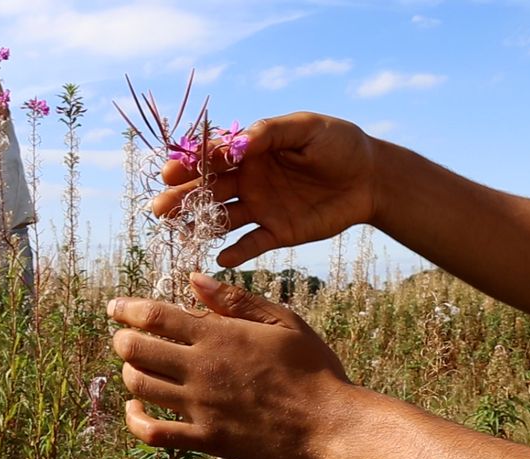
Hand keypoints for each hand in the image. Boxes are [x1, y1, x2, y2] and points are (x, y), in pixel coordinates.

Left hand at [108, 273, 352, 458]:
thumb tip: (195, 280)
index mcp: (219, 336)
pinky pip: (153, 433)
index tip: (115, 307)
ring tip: (137, 367)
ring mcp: (200, 407)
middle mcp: (201, 370)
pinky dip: (135, 420)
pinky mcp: (206, 440)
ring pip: (139, 387)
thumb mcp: (283, 322)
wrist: (330, 426)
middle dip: (122, 339)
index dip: (127, 308)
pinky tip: (136, 409)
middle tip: (124, 337)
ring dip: (130, 373)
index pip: (155, 316)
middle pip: (136, 349)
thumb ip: (236, 300)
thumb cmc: (314, 369)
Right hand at [152, 113, 377, 267]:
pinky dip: (236, 253)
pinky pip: (251, 244)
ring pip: (222, 218)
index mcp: (251, 152)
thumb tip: (239, 143)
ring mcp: (261, 207)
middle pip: (208, 190)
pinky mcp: (278, 232)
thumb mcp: (307, 128)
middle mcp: (250, 180)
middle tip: (159, 208)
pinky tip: (221, 259)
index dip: (189, 165)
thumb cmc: (340, 144)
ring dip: (198, 225)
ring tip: (178, 232)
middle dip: (182, 198)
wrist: (371, 178)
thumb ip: (271, 133)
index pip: (212, 158)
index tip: (169, 172)